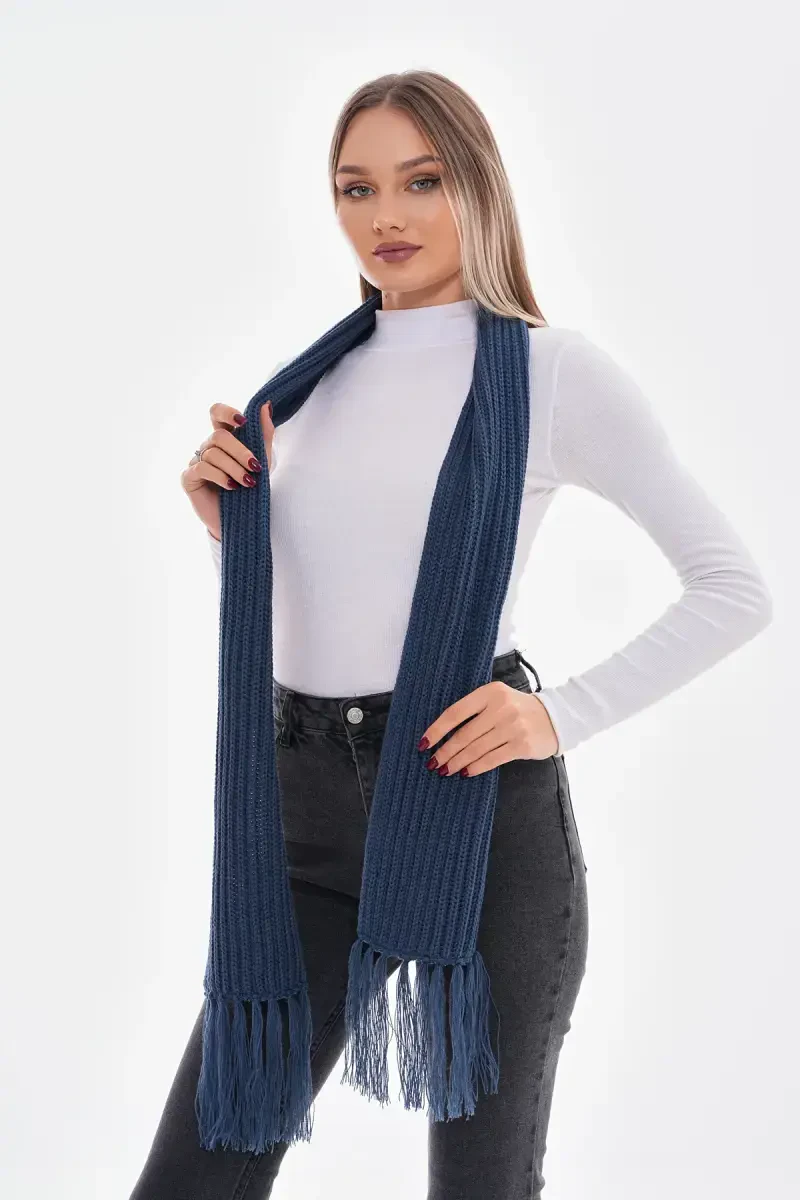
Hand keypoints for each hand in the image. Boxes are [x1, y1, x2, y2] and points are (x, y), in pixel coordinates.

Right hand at [180, 400, 276, 540]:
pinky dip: (220, 476)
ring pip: (213, 453)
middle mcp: (207, 447)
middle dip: (240, 451)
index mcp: (223, 439)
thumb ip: (264, 433)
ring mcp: (196, 461)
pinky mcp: (188, 478)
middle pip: (219, 435)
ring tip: (247, 483)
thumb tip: (266, 404)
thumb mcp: (262, 460)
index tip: (243, 421)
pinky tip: (232, 487)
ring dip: (234, 468)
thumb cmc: (251, 489)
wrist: (243, 521)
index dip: (226, 412)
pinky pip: (202, 468)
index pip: (216, 413)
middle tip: (255, 467)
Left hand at [417, 680, 558, 777]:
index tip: (424, 743)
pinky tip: (466, 773)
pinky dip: (476, 767)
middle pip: (463, 735)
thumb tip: (443, 734)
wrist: (554, 717)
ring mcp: (512, 726)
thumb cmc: (517, 709)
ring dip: (457, 762)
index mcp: (489, 692)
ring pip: (476, 749)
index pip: (455, 713)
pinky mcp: (522, 744)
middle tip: (433, 763)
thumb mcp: (497, 699)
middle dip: (445, 752)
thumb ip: (475, 710)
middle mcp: (500, 708)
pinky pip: (492, 759)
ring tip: (445, 771)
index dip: (437, 730)